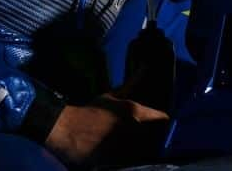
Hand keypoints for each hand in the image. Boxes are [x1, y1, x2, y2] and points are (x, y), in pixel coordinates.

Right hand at [45, 94, 167, 165]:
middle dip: (157, 136)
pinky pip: (135, 161)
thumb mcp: (111, 96)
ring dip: (148, 148)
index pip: (163, 118)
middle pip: (158, 137)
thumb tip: (145, 69)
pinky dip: (136, 158)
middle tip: (153, 136)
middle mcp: (135, 130)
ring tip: (141, 146)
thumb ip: (131, 85)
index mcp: (135, 112)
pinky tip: (131, 155)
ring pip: (148, 150)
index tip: (164, 122)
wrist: (67, 130)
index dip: (165, 121)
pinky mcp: (118, 161)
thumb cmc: (90, 111)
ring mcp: (128, 148)